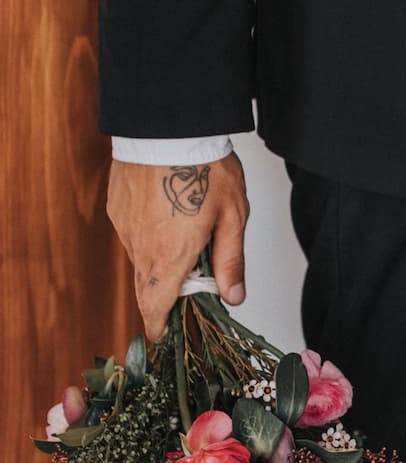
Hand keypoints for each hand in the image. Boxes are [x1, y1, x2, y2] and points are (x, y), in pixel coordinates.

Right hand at [106, 154, 249, 343]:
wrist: (167, 126)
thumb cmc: (205, 165)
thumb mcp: (233, 215)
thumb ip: (230, 260)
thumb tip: (233, 296)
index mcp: (170, 255)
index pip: (155, 306)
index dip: (158, 326)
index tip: (162, 336)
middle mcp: (141, 246)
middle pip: (145, 287)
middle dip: (163, 294)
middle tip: (187, 284)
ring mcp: (124, 226)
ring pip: (139, 258)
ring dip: (158, 259)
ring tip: (185, 234)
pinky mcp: (116, 207)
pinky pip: (131, 232)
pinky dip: (148, 234)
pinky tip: (167, 213)